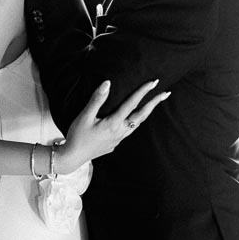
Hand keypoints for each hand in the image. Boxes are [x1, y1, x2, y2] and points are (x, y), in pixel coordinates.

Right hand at [56, 78, 170, 175]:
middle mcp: (120, 131)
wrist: (72, 157)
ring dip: (147, 112)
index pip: (132, 104)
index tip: (153, 82)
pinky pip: (129, 130)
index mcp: (113, 123)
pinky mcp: (115, 144)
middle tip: (166, 93)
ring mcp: (119, 139)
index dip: (143, 92)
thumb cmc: (77, 135)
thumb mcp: (84, 116)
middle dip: (154, 103)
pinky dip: (136, 121)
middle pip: (142, 115)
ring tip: (154, 103)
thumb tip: (108, 83)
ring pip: (137, 124)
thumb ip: (97, 99)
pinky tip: (133, 118)